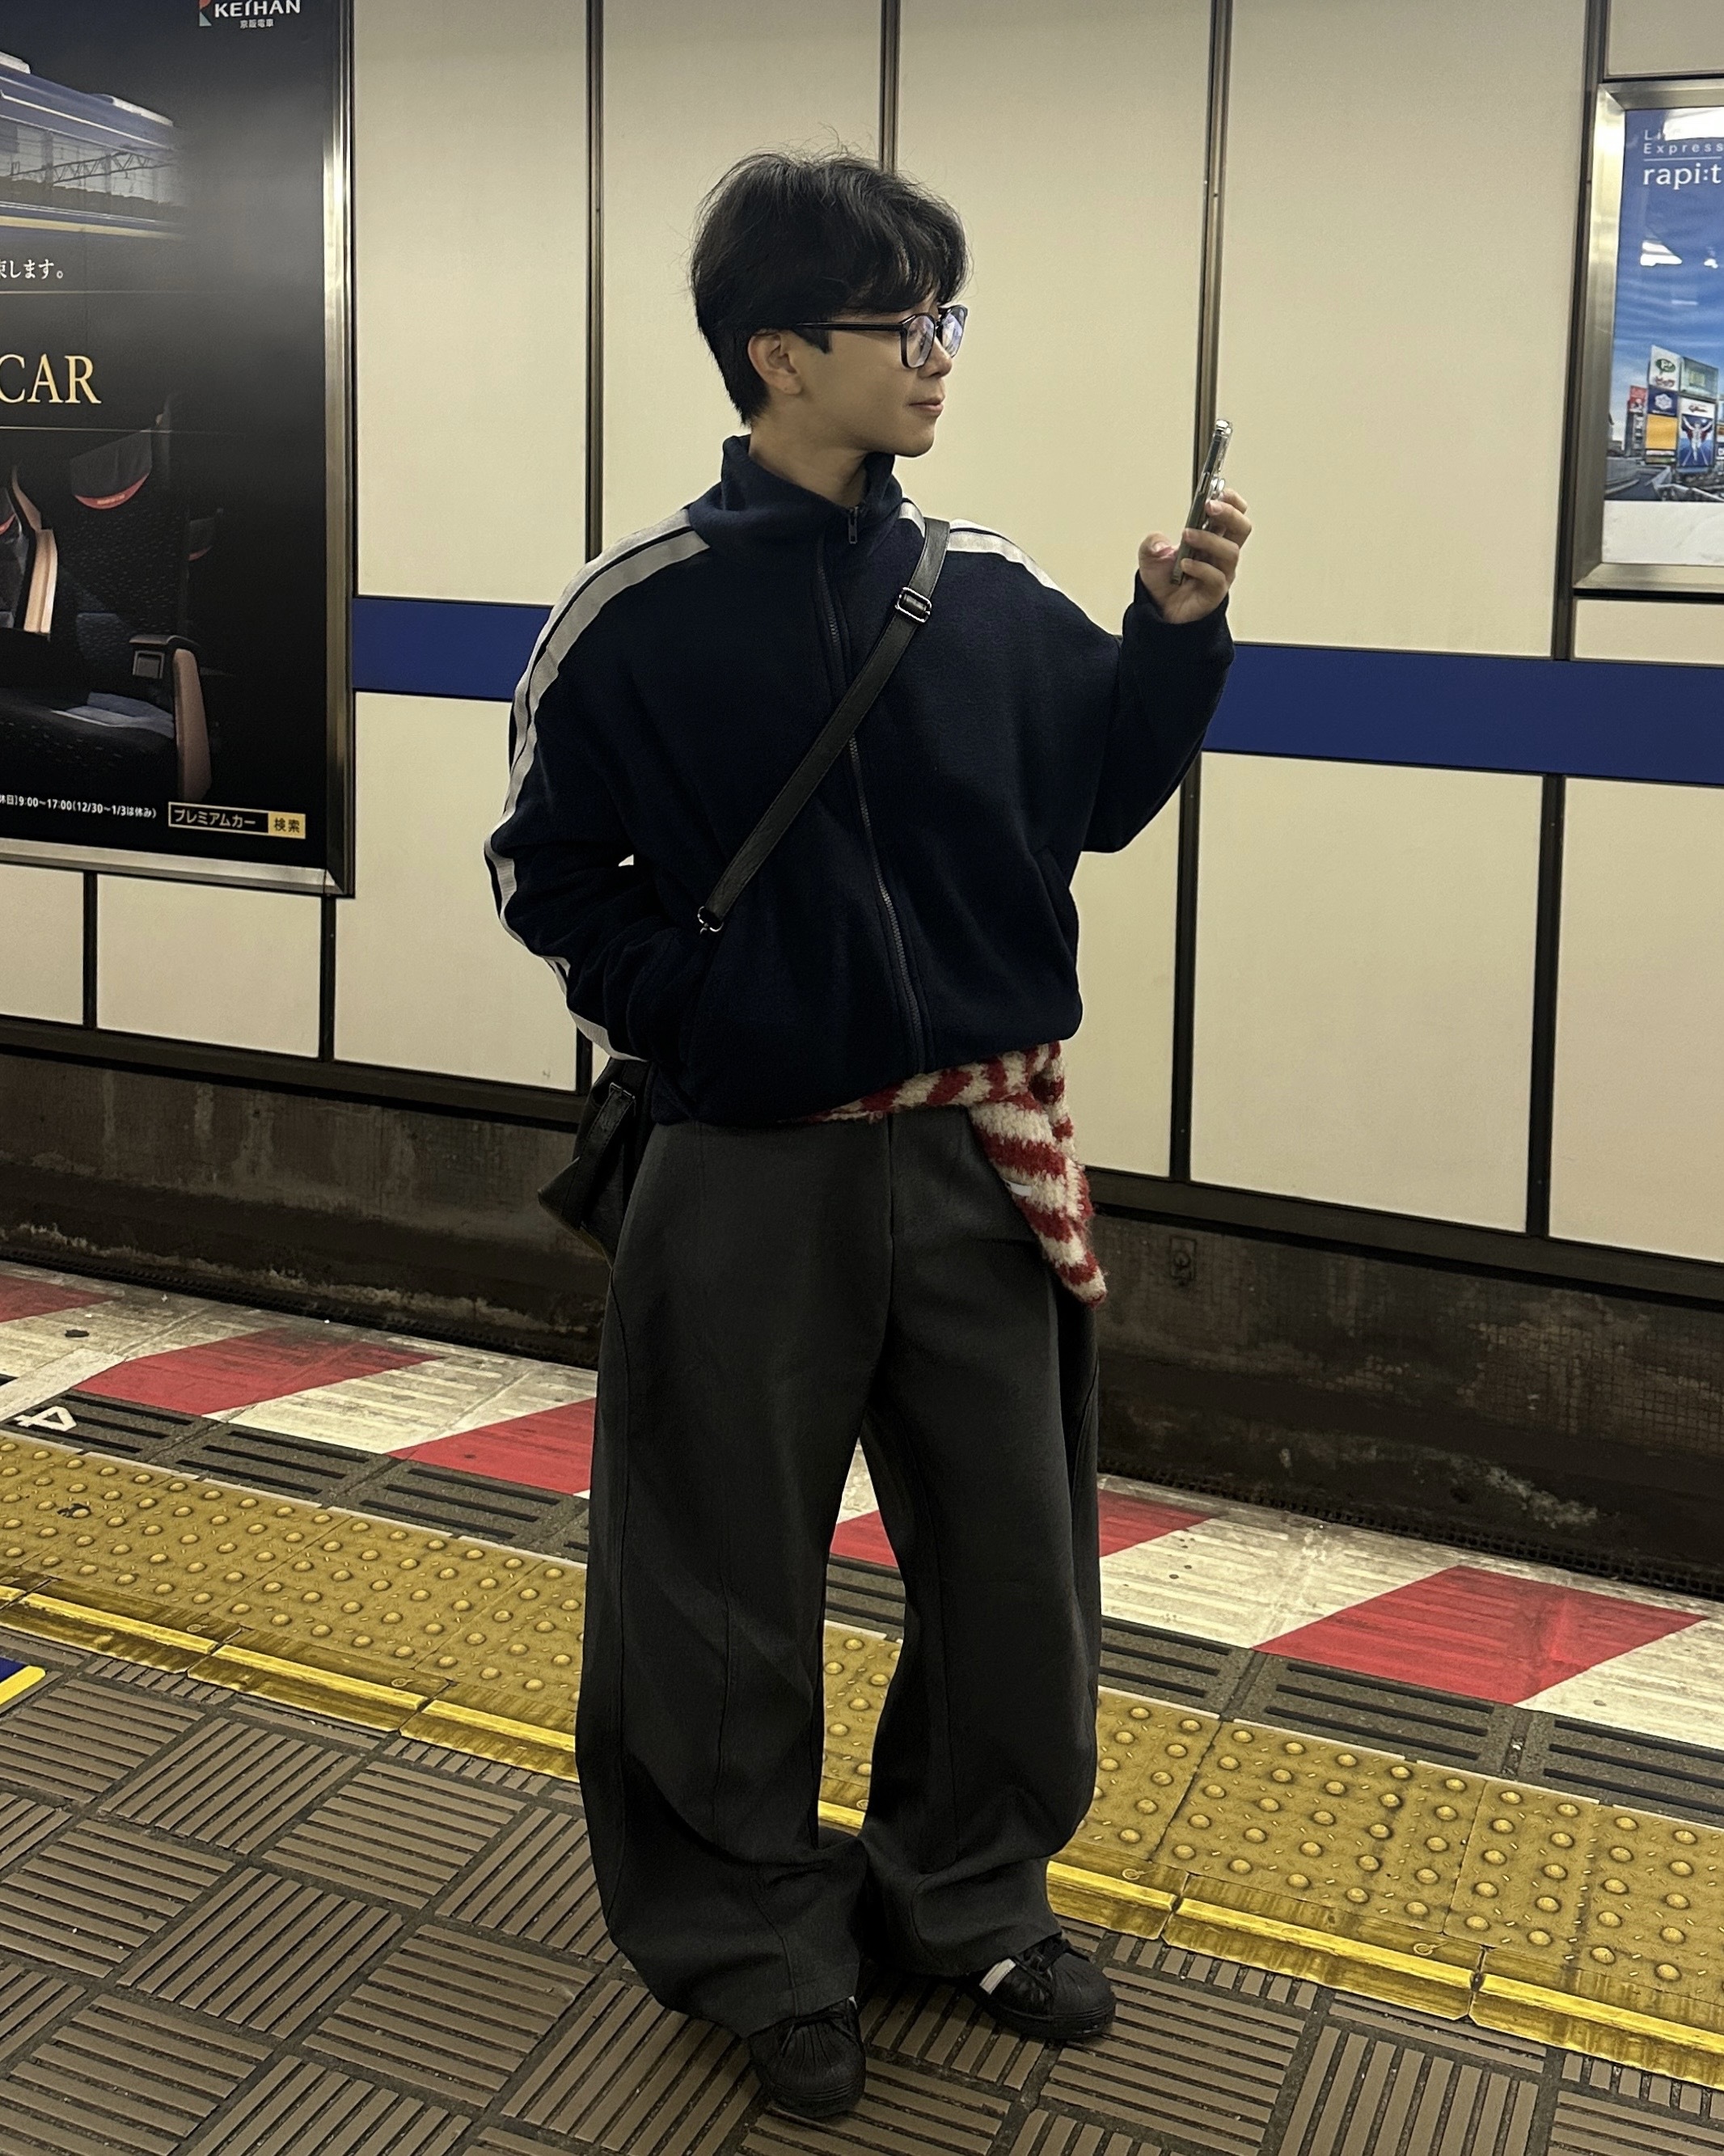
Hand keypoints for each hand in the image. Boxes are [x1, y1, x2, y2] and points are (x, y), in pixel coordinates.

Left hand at [1136, 486, 1250, 623]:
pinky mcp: (1215, 592)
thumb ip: (1151, 543)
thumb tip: (1161, 544)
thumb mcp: (1149, 556)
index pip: (1235, 514)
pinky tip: (1184, 564)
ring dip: (1209, 539)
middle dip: (1229, 513)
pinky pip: (1217, 577)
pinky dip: (1201, 567)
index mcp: (1212, 537)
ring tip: (1187, 536)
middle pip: (1242, 528)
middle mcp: (1221, 553)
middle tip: (1210, 506)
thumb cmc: (1164, 581)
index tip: (1219, 491)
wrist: (1159, 610)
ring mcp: (1221, 572)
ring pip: (1231, 551)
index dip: (1232, 501)